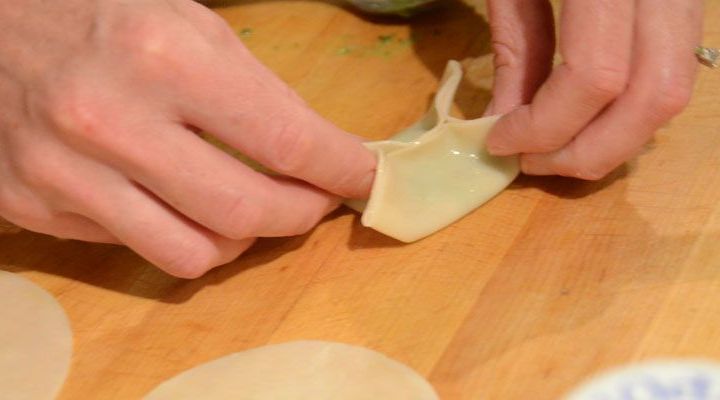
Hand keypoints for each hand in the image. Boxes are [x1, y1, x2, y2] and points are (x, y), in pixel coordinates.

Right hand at [0, 0, 374, 276]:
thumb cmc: (98, 13)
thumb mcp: (186, 22)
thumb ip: (255, 90)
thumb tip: (313, 153)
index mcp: (163, 56)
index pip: (285, 139)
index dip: (342, 168)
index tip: (366, 178)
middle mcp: (111, 121)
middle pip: (247, 212)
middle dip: (302, 213)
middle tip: (315, 199)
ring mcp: (66, 174)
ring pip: (196, 254)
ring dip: (243, 239)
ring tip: (248, 207)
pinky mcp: (38, 207)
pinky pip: (139, 248)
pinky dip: (181, 235)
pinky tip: (181, 203)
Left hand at [484, 0, 701, 179]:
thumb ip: (514, 48)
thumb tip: (502, 121)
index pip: (594, 79)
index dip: (543, 126)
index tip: (498, 142)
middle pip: (649, 99)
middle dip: (586, 151)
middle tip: (530, 162)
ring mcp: (686, 0)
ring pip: (670, 94)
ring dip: (612, 140)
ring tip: (552, 149)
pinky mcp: (686, 9)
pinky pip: (672, 74)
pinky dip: (628, 112)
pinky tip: (583, 121)